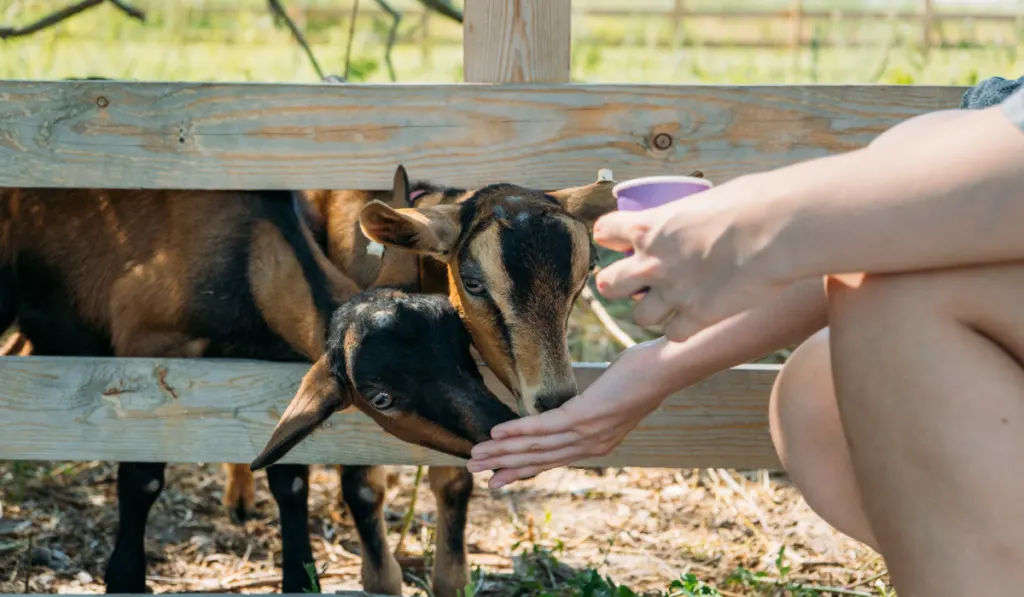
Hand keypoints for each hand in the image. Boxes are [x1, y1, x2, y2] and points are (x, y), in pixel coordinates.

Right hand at [466, 338, 672, 487]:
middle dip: (505, 465)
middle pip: (540, 459)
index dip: (522, 469)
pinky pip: (544, 426)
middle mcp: (591, 445)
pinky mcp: (585, 416)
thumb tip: (578, 405)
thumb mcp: (613, 398)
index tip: (498, 479)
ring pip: (538, 447)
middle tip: (476, 471)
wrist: (667, 370)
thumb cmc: (643, 375)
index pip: (553, 460)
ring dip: (503, 452)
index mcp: (598, 444)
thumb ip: (593, 407)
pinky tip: (497, 433)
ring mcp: (588, 432)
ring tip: (477, 455)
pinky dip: (518, 431)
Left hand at [593, 176, 789, 341]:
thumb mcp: (707, 200)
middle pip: (608, 285)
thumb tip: (699, 220)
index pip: (605, 232)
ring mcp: (672, 293)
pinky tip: (695, 320)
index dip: (611, 238)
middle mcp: (652, 262)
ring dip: (651, 311)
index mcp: (648, 226)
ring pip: (639, 316)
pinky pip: (674, 334)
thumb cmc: (753, 202)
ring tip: (669, 304)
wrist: (779, 229)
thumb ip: (691, 216)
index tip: (620, 241)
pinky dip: (683, 330)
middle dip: (617, 284)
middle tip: (635, 282)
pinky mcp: (697, 317)